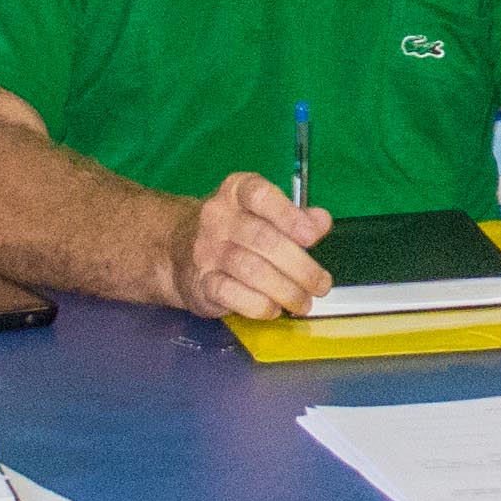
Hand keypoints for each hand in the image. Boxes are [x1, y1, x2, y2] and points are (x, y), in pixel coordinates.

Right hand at [173, 170, 331, 319]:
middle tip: (321, 285)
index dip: (289, 215)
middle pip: (264, 239)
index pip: (260, 195)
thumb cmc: (235, 232)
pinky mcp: (200, 282)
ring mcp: (206, 250)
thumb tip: (321, 221)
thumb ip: (296, 217)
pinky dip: (259, 305)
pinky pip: (232, 295)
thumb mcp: (264, 214)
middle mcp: (218, 216)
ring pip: (252, 270)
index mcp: (236, 191)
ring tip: (303, 303)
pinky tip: (274, 309)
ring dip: (286, 291)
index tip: (311, 237)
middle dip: (300, 267)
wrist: (179, 252)